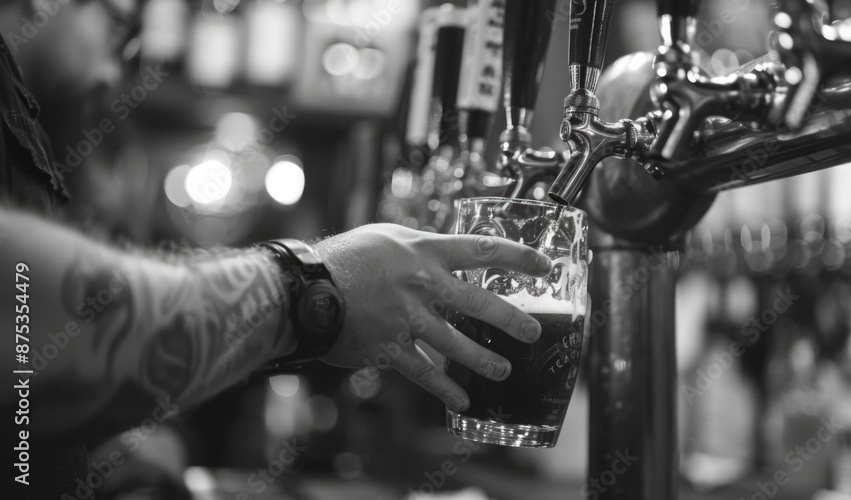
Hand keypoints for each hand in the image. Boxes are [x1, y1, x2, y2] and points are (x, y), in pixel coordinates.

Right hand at [312, 224, 552, 410]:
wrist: (306, 290)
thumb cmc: (343, 258)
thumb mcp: (386, 238)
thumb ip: (419, 248)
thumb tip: (441, 255)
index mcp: (425, 252)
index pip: (483, 251)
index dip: (518, 258)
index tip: (544, 267)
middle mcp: (423, 285)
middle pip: (480, 304)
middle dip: (513, 320)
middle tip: (534, 332)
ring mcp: (409, 319)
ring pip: (457, 344)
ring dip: (485, 361)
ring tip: (504, 371)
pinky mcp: (391, 348)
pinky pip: (424, 373)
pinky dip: (444, 390)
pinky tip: (461, 402)